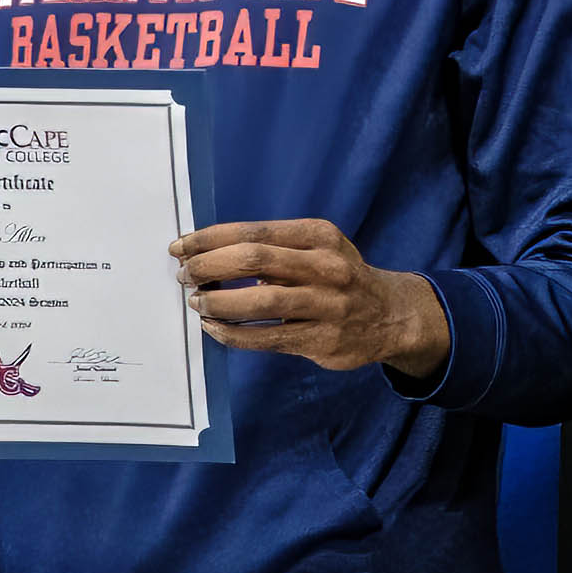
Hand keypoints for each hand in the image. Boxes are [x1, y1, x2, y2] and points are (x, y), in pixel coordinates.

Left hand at [177, 220, 447, 381]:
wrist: (391, 316)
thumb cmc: (340, 278)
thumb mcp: (318, 249)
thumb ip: (274, 249)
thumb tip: (208, 255)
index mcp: (320, 236)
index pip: (254, 232)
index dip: (210, 239)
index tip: (180, 248)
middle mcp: (327, 267)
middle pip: (254, 261)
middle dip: (208, 267)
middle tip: (184, 276)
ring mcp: (328, 305)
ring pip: (260, 302)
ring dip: (218, 302)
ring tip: (198, 303)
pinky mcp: (323, 340)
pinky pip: (267, 337)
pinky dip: (234, 333)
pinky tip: (215, 328)